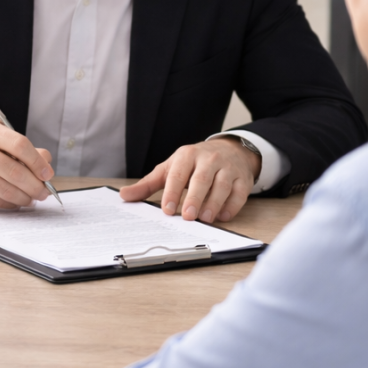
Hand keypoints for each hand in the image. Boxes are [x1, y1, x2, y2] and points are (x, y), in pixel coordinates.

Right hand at [0, 122, 54, 207]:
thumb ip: (22, 149)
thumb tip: (46, 163)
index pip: (20, 145)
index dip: (38, 162)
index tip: (47, 174)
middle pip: (16, 171)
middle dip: (35, 186)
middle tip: (44, 192)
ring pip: (7, 190)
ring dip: (25, 198)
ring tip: (32, 198)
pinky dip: (11, 204)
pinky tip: (16, 201)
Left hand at [119, 137, 260, 223]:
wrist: (229, 149)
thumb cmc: (194, 163)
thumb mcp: (169, 168)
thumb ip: (148, 184)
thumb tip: (124, 195)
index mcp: (187, 155)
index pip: (178, 174)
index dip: (172, 192)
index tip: (167, 209)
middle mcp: (209, 159)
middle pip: (201, 179)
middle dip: (194, 198)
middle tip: (188, 216)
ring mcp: (228, 168)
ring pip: (222, 185)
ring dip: (214, 203)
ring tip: (205, 218)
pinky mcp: (243, 178)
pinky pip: (239, 192)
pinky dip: (232, 205)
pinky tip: (224, 216)